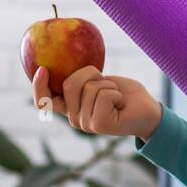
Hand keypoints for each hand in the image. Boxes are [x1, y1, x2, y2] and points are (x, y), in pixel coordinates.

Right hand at [32, 65, 161, 138]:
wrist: (147, 110)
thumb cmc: (124, 93)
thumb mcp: (98, 81)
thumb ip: (80, 79)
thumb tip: (59, 60)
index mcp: (70, 108)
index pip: (44, 102)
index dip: (38, 86)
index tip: (42, 69)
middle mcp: (74, 119)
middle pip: (69, 84)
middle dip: (90, 74)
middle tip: (106, 83)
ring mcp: (85, 124)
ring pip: (89, 88)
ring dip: (108, 85)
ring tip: (116, 96)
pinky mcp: (99, 125)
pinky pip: (103, 95)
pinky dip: (115, 93)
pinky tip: (121, 104)